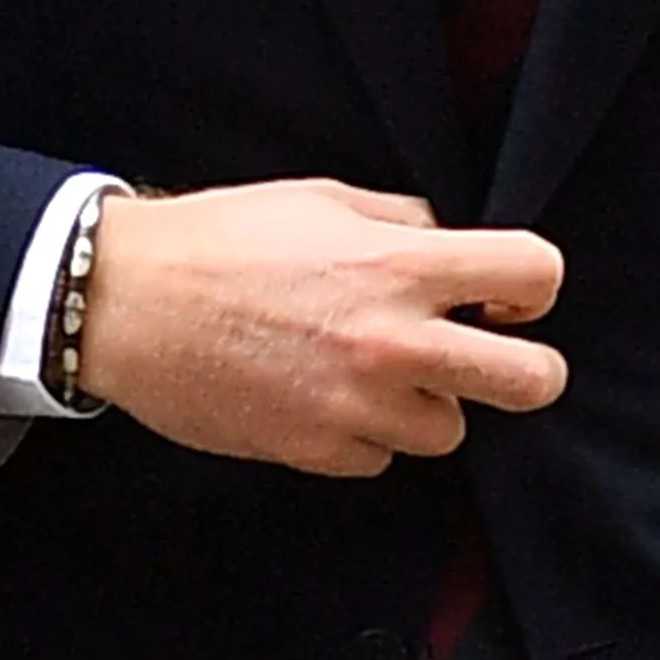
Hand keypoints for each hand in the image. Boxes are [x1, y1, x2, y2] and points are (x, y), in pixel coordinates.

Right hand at [73, 180, 566, 473]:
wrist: (125, 303)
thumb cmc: (217, 241)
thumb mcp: (319, 199)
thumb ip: (400, 222)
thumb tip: (446, 247)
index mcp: (399, 265)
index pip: (533, 272)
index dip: (534, 285)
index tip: (507, 297)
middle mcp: (393, 342)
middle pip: (531, 381)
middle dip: (527, 370)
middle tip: (490, 358)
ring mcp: (357, 406)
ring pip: (449, 431)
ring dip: (423, 406)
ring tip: (370, 374)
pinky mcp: (316, 451)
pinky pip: (379, 460)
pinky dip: (362, 436)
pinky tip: (321, 397)